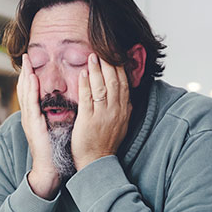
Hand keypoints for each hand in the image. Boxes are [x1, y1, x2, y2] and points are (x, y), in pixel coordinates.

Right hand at [17, 53, 59, 198]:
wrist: (49, 169)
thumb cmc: (55, 150)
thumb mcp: (57, 128)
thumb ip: (59, 115)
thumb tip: (70, 104)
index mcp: (35, 116)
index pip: (32, 92)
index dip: (31, 77)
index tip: (34, 63)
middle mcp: (29, 116)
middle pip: (25, 89)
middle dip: (25, 72)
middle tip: (26, 56)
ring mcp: (29, 120)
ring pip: (25, 93)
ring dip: (25, 76)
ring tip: (27, 62)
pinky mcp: (32, 125)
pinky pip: (30, 104)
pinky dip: (30, 90)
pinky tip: (31, 79)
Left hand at [71, 53, 131, 170]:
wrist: (96, 162)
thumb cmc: (106, 143)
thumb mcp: (121, 125)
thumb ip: (125, 110)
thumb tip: (129, 97)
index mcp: (124, 111)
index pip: (124, 84)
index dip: (120, 67)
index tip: (115, 54)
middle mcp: (115, 112)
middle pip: (115, 82)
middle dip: (109, 64)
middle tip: (102, 49)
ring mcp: (102, 116)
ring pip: (102, 88)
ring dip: (97, 70)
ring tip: (92, 56)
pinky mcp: (88, 121)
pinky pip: (88, 99)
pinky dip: (86, 85)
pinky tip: (82, 74)